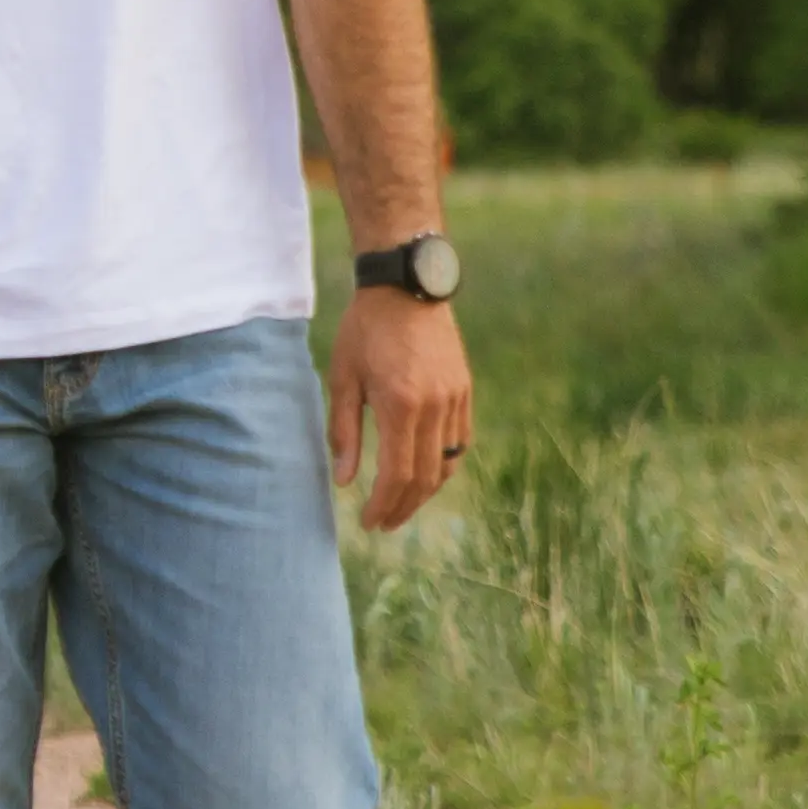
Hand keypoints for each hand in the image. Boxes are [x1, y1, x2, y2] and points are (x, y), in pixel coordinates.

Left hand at [327, 290, 470, 533]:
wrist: (407, 285)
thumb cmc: (365, 328)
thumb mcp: (343, 377)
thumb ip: (344, 432)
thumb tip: (344, 482)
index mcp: (401, 405)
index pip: (396, 474)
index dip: (384, 505)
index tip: (369, 523)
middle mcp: (434, 407)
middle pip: (425, 478)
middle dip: (403, 507)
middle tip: (383, 523)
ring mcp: (455, 399)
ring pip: (447, 464)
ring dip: (425, 491)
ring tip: (402, 505)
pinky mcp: (464, 390)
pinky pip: (460, 441)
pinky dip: (443, 465)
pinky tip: (425, 473)